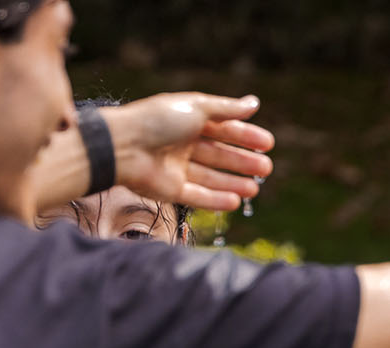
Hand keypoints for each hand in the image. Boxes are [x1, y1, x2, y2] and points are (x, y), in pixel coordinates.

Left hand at [107, 93, 276, 211]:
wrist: (122, 146)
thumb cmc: (156, 120)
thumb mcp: (196, 108)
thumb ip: (226, 109)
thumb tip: (254, 103)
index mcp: (187, 121)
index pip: (222, 129)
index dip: (245, 136)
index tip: (268, 144)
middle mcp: (182, 144)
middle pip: (219, 155)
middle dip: (243, 162)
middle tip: (267, 168)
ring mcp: (175, 168)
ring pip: (211, 177)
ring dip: (233, 183)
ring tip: (255, 189)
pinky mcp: (169, 190)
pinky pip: (197, 196)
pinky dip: (215, 199)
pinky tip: (236, 201)